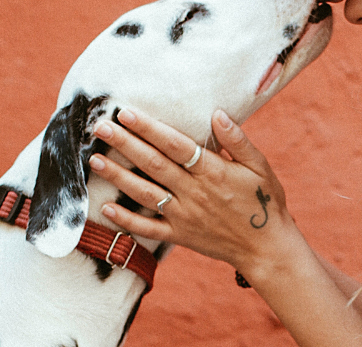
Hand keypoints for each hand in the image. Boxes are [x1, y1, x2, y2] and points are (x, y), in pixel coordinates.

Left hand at [88, 107, 297, 276]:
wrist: (267, 247)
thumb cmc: (265, 201)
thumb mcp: (260, 166)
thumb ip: (237, 141)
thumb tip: (217, 113)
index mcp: (213, 171)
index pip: (174, 144)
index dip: (149, 128)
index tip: (127, 113)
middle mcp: (194, 192)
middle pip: (153, 164)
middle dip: (124, 143)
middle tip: (100, 127)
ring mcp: (184, 216)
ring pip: (144, 192)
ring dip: (118, 175)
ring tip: (95, 159)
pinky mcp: (180, 235)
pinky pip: (148, 228)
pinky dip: (126, 220)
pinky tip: (106, 207)